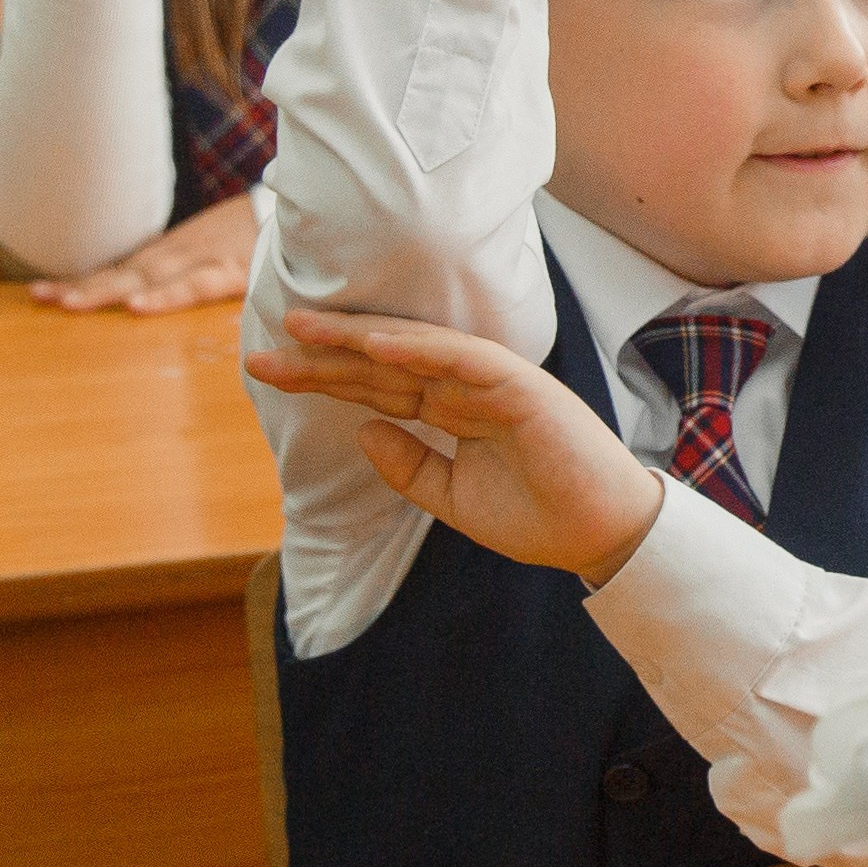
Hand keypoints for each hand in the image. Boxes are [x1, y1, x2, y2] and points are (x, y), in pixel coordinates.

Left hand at [32, 192, 257, 314]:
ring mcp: (203, 259)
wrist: (300, 210)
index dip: (81, 281)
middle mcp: (179, 254)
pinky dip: (165, 296)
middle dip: (82, 286)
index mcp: (172, 253)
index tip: (39, 293)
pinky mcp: (232, 271)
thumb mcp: (212, 250)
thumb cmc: (254, 236)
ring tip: (71, 304)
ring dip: (108, 290)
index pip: (118, 269)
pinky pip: (194, 286)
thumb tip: (142, 294)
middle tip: (41, 298)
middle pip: (123, 272)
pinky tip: (138, 306)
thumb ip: (183, 272)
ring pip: (147, 278)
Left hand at [243, 313, 664, 586]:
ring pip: (414, 348)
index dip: (324, 378)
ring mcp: (492, 383)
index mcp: (450, 412)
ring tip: (305, 328)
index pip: (376, 387)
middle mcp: (465, 389)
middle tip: (267, 341)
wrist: (600, 538)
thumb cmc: (538, 518)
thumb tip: (361, 432)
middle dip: (324, 353)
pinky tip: (375, 343)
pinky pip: (461, 359)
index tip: (269, 371)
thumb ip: (409, 468)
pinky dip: (419, 347)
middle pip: (382, 363)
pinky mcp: (520, 387)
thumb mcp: (454, 500)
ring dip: (359, 336)